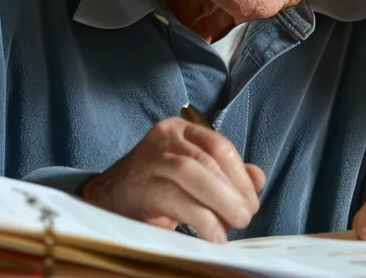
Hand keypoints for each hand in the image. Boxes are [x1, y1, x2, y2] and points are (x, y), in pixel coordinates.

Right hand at [81, 117, 267, 241]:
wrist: (107, 199)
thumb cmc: (155, 185)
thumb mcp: (192, 173)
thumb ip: (224, 173)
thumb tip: (258, 179)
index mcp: (181, 130)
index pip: (219, 145)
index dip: (241, 174)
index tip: (252, 200)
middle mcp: (164, 137)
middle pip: (208, 159)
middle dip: (234, 191)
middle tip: (246, 216)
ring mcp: (149, 159)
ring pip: (192, 174)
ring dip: (220, 203)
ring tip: (234, 225)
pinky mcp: (139, 186)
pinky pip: (176, 199)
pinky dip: (201, 219)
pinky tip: (213, 235)